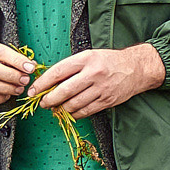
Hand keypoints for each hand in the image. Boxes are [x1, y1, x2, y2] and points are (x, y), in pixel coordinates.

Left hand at [37, 43, 165, 117]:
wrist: (136, 68)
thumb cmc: (109, 61)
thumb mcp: (89, 56)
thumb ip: (71, 67)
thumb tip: (48, 82)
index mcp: (86, 59)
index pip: (57, 72)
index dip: (42, 83)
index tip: (33, 90)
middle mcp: (93, 74)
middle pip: (63, 91)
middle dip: (48, 100)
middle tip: (42, 103)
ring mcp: (101, 89)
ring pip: (73, 104)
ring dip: (60, 108)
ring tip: (56, 107)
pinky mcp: (107, 101)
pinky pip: (85, 111)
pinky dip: (74, 114)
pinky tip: (70, 111)